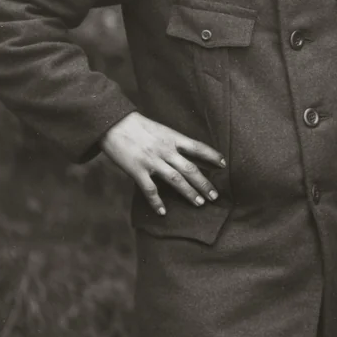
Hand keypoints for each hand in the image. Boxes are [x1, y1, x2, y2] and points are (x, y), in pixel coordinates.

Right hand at [101, 111, 225, 214]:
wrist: (112, 123)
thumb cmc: (137, 126)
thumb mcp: (160, 129)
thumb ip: (172, 141)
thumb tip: (186, 153)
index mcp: (172, 137)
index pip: (198, 147)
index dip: (212, 156)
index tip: (224, 164)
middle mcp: (166, 150)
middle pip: (191, 169)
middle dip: (204, 184)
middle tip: (215, 196)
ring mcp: (152, 161)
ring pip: (176, 180)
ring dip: (189, 193)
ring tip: (200, 203)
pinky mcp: (137, 170)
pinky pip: (150, 190)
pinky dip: (157, 202)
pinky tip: (163, 212)